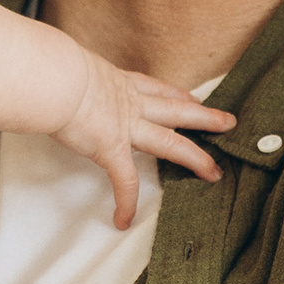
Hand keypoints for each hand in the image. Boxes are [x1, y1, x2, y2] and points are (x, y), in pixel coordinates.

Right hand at [56, 51, 234, 228]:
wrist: (56, 79)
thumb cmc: (54, 68)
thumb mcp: (69, 63)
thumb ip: (71, 72)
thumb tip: (56, 71)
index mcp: (120, 83)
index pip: (157, 89)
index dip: (178, 95)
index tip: (194, 100)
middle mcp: (130, 104)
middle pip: (177, 111)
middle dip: (205, 118)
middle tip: (229, 122)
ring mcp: (125, 127)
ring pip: (171, 143)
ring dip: (196, 158)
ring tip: (215, 173)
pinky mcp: (111, 149)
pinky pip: (124, 182)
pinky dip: (125, 203)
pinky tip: (123, 220)